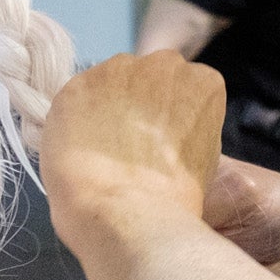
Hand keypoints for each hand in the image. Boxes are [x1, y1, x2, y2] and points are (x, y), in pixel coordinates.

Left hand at [41, 52, 225, 253]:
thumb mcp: (202, 154)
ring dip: (105, 107)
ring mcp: (119, 70)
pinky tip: (79, 149)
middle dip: (138, 104)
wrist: (130, 215)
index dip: (167, 116)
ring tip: (101, 149)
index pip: (182, 87)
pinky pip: (76, 98)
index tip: (159, 140)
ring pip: (110, 82)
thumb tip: (162, 129)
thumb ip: (185, 126)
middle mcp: (165, 64)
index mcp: (203, 82)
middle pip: (147, 77)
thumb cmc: (173, 201)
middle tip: (129, 144)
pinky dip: (75, 120)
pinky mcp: (78, 84)